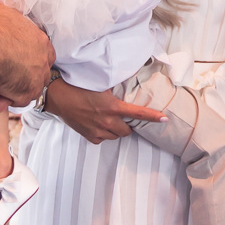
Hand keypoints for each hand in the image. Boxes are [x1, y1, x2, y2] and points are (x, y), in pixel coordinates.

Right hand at [0, 1, 54, 101]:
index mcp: (40, 40)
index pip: (36, 49)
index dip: (20, 53)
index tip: (5, 57)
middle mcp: (42, 61)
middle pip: (25, 70)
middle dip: (7, 76)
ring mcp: (35, 79)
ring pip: (14, 87)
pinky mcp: (25, 95)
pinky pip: (8, 102)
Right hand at [44, 79, 170, 143]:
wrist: (59, 96)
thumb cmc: (80, 87)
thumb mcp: (102, 85)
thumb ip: (117, 91)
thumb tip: (129, 88)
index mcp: (113, 107)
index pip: (138, 114)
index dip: (153, 117)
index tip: (165, 119)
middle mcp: (107, 121)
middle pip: (127, 131)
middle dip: (127, 125)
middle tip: (120, 116)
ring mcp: (98, 131)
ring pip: (115, 136)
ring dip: (115, 129)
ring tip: (106, 118)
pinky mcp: (89, 136)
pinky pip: (103, 139)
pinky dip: (103, 134)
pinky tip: (96, 124)